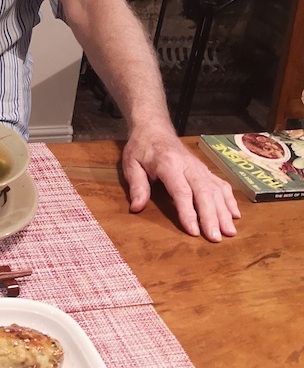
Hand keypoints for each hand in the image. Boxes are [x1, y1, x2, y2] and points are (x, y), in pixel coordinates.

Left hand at [122, 125, 240, 240]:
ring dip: (224, 212)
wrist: (155, 129)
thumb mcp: (131, 164)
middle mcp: (189, 166)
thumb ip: (137, 186)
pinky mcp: (206, 170)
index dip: (188, 212)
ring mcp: (200, 168)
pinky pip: (221, 185)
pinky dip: (230, 200)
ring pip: (216, 190)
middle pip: (204, 192)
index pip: (181, 191)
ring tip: (230, 232)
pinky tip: (235, 216)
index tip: (193, 231)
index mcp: (169, 164)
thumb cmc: (142, 149)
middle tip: (216, 238)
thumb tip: (137, 208)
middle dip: (211, 216)